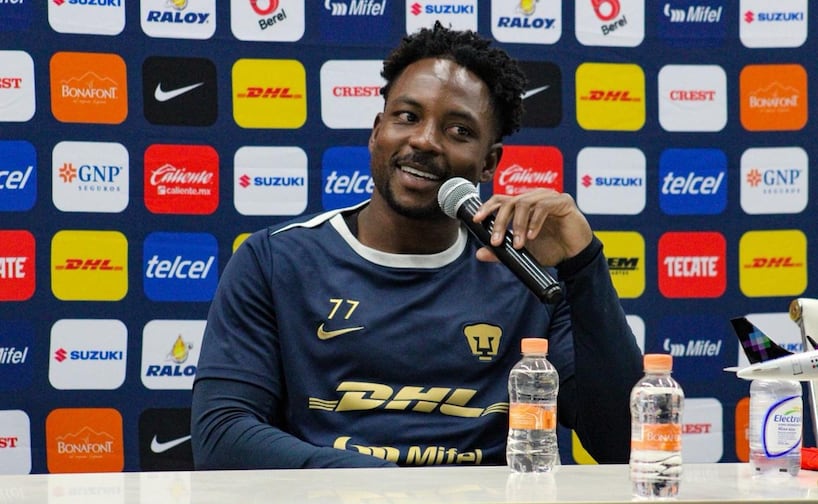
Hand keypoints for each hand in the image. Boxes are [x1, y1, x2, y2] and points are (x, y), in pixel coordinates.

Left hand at [471, 189, 593, 266]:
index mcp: (524, 205)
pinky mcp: (563, 201)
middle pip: (510, 201)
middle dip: (499, 222)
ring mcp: (549, 197)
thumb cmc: (552, 249)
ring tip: (518, 244)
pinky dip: (534, 222)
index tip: (476, 220)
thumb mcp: (523, 252)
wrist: (575, 256)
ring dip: (518, 225)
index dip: (487, 207)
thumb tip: (480, 253)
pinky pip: (543, 206)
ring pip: (524, 202)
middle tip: (496, 241)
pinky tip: (532, 236)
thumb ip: (502, 252)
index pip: (501, 199)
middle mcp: (535, 197)